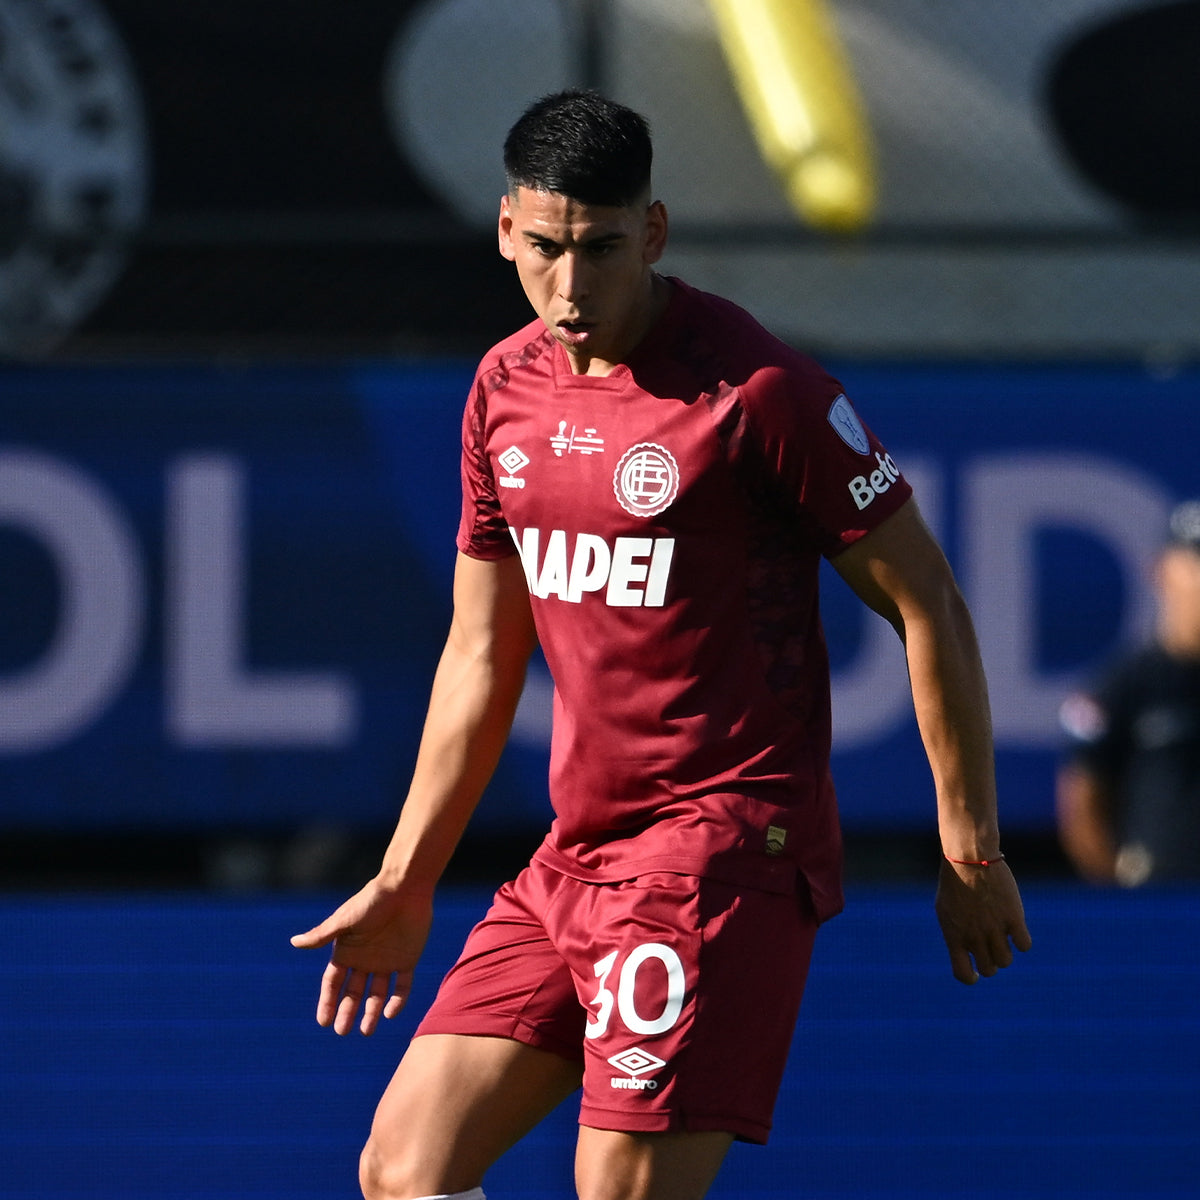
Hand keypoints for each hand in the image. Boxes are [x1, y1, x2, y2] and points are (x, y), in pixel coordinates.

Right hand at [291, 879, 433, 1034]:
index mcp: (347, 950)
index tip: (323, 1022)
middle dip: (347, 1012)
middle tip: (342, 1032)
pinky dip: (397, 1000)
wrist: (404, 887)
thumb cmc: (372, 901)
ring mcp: (386, 960)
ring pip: (377, 993)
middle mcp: (365, 959)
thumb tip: (294, 942)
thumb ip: (322, 935)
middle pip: (353, 992)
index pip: (333, 982)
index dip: (327, 1001)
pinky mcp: (407, 959)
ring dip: (371, 1012)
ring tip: (366, 1032)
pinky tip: (390, 1013)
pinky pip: (402, 986)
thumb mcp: (345, 920)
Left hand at [934, 859, 1031, 984]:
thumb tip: (965, 954)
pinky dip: (1021, 941)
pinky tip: (1016, 928)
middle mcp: (974, 936)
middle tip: (990, 946)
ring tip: (1001, 936)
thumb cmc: (955, 882)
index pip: (963, 973)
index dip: (972, 977)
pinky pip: (1024, 945)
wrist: (969, 857)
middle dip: (990, 962)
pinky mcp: (1014, 918)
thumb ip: (956, 934)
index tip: (976, 972)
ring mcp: (994, 928)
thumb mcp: (946, 910)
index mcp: (954, 936)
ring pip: (1006, 961)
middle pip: (989, 969)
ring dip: (1005, 952)